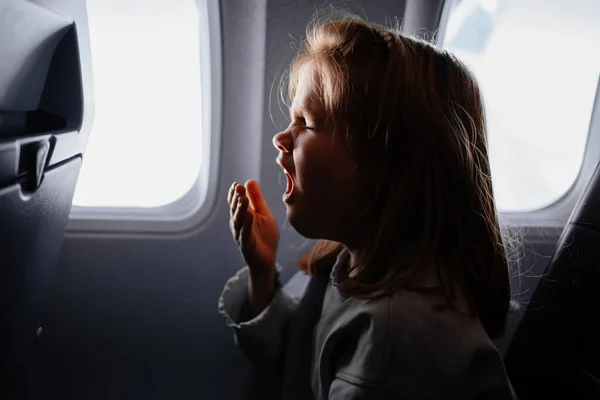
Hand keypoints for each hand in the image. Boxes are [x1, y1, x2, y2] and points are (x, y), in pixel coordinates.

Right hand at [228, 180, 278, 294]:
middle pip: (235, 210)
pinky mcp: (247, 246)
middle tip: (238, 187)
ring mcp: (241, 235)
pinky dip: (247, 225)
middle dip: (236, 199)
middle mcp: (238, 225)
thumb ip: (257, 199)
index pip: (235, 202)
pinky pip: (246, 234)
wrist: (267, 260)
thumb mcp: (263, 214)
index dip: (234, 194)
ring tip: (243, 198)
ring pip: (238, 221)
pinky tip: (250, 216)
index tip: (236, 184)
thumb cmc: (264, 236)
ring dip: (240, 209)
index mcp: (241, 216)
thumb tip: (249, 181)